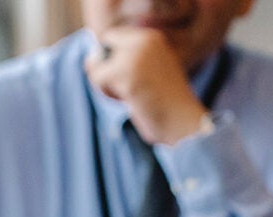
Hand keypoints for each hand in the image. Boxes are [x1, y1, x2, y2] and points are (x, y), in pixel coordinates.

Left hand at [84, 27, 206, 145]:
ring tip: (131, 96)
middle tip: (130, 89)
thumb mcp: (148, 72)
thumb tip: (89, 61)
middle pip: (101, 52)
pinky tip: (129, 101)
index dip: (110, 60)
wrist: (183, 121)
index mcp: (151, 38)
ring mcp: (134, 56)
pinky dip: (108, 94)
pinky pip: (98, 80)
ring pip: (96, 67)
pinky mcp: (126, 73)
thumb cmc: (164, 103)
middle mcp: (143, 41)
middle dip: (106, 73)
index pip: (111, 38)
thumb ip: (125, 61)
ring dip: (107, 86)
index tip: (129, 78)